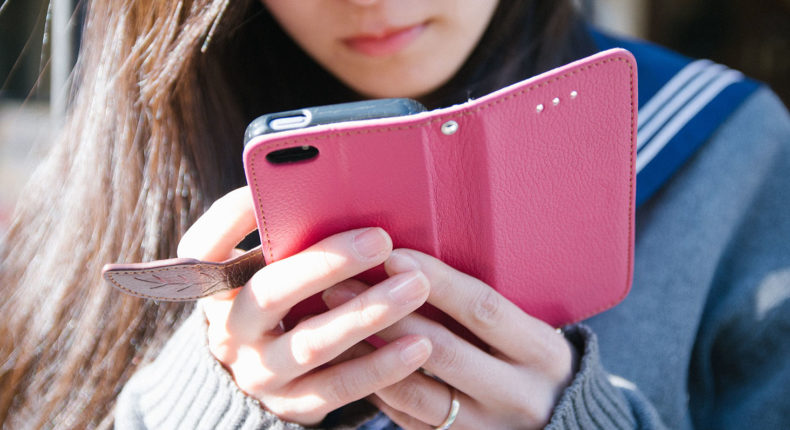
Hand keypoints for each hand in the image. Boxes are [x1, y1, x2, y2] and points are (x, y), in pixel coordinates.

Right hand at [178, 187, 433, 425]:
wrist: (268, 370)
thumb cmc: (285, 296)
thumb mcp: (273, 267)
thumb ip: (292, 237)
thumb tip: (343, 192)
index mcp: (218, 285)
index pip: (204, 247)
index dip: (234, 216)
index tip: (268, 189)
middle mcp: (229, 329)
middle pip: (270, 293)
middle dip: (328, 263)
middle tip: (381, 239)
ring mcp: (259, 371)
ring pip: (312, 344)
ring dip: (367, 314)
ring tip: (416, 286)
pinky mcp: (293, 403)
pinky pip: (339, 387)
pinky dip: (381, 366)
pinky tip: (419, 344)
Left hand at [323, 249, 579, 428]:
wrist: (563, 422)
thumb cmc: (533, 362)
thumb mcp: (530, 332)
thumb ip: (485, 308)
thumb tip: (415, 264)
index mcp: (542, 352)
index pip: (484, 309)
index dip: (437, 282)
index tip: (392, 256)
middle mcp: (518, 393)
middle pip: (443, 351)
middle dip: (387, 316)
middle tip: (339, 286)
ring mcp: (488, 426)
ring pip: (418, 392)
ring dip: (369, 356)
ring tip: (333, 324)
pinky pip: (409, 419)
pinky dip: (377, 388)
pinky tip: (349, 362)